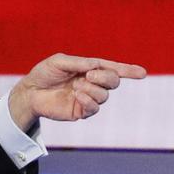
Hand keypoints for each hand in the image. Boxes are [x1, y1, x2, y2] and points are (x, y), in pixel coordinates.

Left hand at [7, 54, 146, 128]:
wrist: (30, 92)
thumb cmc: (44, 73)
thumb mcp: (60, 61)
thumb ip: (80, 62)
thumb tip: (97, 66)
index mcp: (90, 69)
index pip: (113, 69)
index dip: (129, 71)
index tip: (142, 73)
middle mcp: (92, 83)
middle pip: (113, 81)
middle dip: (105, 77)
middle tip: (88, 75)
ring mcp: (88, 98)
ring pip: (104, 95)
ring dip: (93, 89)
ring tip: (76, 87)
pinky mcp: (81, 111)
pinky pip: (94, 108)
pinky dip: (89, 100)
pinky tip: (78, 96)